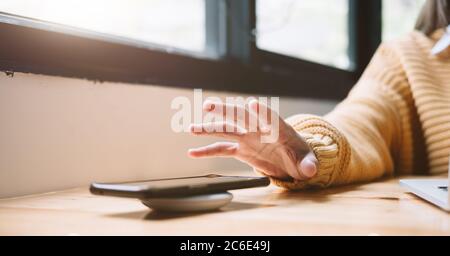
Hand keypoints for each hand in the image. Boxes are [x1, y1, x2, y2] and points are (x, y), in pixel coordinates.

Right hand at [188, 99, 317, 180]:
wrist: (293, 160)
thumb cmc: (302, 158)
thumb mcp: (307, 162)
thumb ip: (309, 164)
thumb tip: (311, 170)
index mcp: (278, 130)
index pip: (271, 118)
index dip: (262, 112)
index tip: (252, 104)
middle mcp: (259, 130)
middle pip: (241, 116)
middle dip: (226, 110)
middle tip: (209, 106)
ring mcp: (248, 139)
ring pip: (226, 129)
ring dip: (209, 127)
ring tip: (191, 127)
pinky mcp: (241, 150)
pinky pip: (221, 149)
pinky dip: (207, 151)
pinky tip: (192, 152)